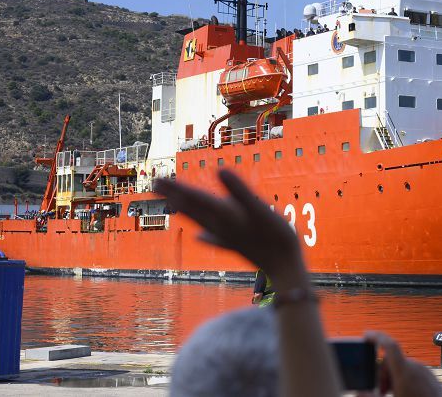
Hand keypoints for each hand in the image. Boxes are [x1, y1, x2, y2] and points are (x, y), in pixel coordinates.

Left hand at [154, 170, 305, 288]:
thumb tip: (221, 171)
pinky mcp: (237, 246)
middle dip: (175, 196)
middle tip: (156, 185)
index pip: (195, 198)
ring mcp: (228, 238)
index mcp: (224, 216)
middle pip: (193, 209)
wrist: (285, 269)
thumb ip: (240, 191)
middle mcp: (222, 227)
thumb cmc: (275, 237)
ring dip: (186, 211)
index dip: (177, 188)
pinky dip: (206, 235)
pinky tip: (200, 237)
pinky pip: (216, 238)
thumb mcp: (260, 209)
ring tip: (173, 204)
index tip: (157, 180)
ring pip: (202, 222)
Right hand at [363, 331, 441, 396]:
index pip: (389, 345)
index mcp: (404, 372)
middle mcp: (415, 367)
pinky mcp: (430, 376)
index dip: (376, 337)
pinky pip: (413, 371)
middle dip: (382, 373)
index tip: (365, 335)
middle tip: (381, 391)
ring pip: (402, 366)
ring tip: (392, 394)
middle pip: (392, 360)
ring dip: (393, 377)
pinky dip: (404, 378)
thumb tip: (360, 391)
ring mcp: (425, 371)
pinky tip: (404, 393)